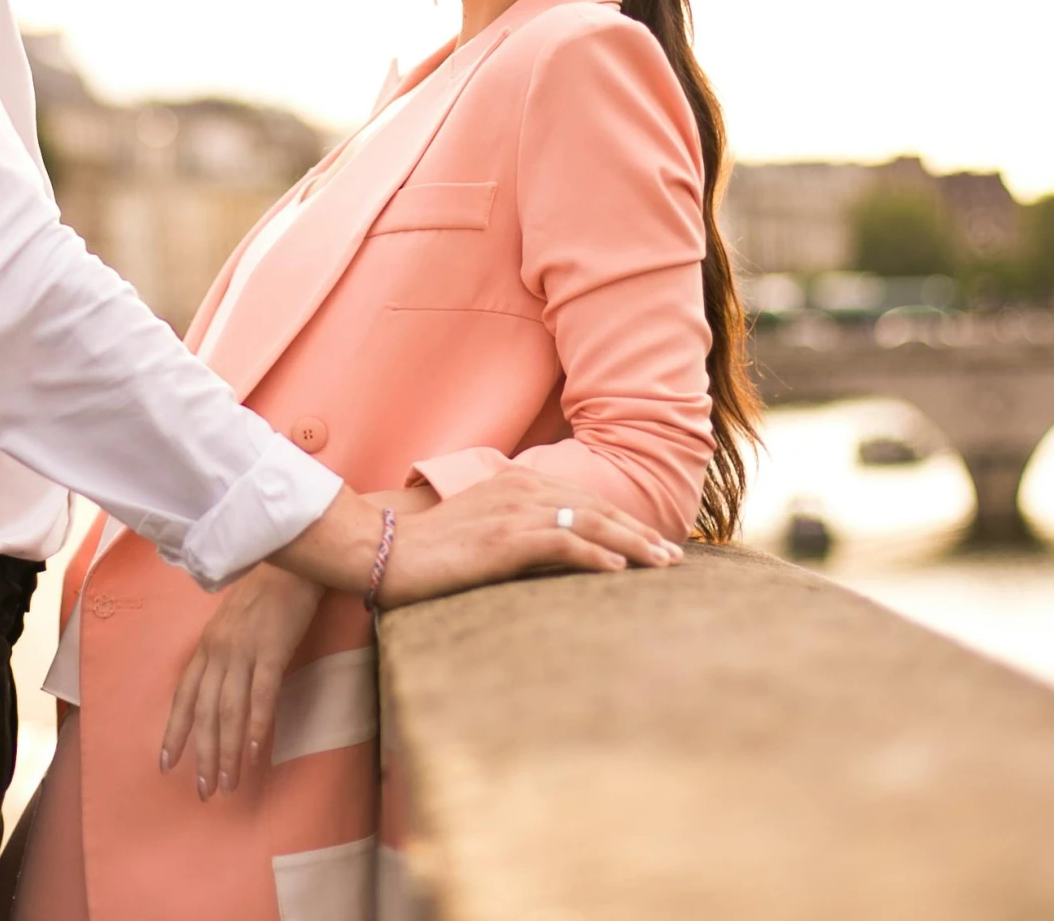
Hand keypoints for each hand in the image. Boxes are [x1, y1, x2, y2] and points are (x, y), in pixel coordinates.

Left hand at [159, 563, 324, 799]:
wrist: (293, 557)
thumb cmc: (268, 589)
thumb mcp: (234, 619)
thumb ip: (224, 649)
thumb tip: (221, 681)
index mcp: (207, 645)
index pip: (185, 696)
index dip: (175, 731)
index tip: (167, 763)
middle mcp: (218, 651)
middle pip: (205, 713)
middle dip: (202, 755)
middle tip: (203, 790)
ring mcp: (243, 651)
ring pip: (228, 712)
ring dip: (227, 752)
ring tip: (226, 784)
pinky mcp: (272, 651)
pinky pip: (261, 696)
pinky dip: (256, 727)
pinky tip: (255, 754)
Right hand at [376, 469, 679, 608]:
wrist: (380, 548)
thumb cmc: (425, 548)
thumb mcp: (477, 528)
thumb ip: (512, 529)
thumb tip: (545, 552)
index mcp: (516, 482)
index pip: (583, 498)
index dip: (622, 519)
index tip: (652, 542)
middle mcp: (521, 489)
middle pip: (597, 507)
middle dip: (640, 531)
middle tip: (673, 556)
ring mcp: (515, 512)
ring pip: (592, 522)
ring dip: (633, 543)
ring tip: (662, 564)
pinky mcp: (507, 539)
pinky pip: (566, 542)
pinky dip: (598, 555)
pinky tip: (621, 570)